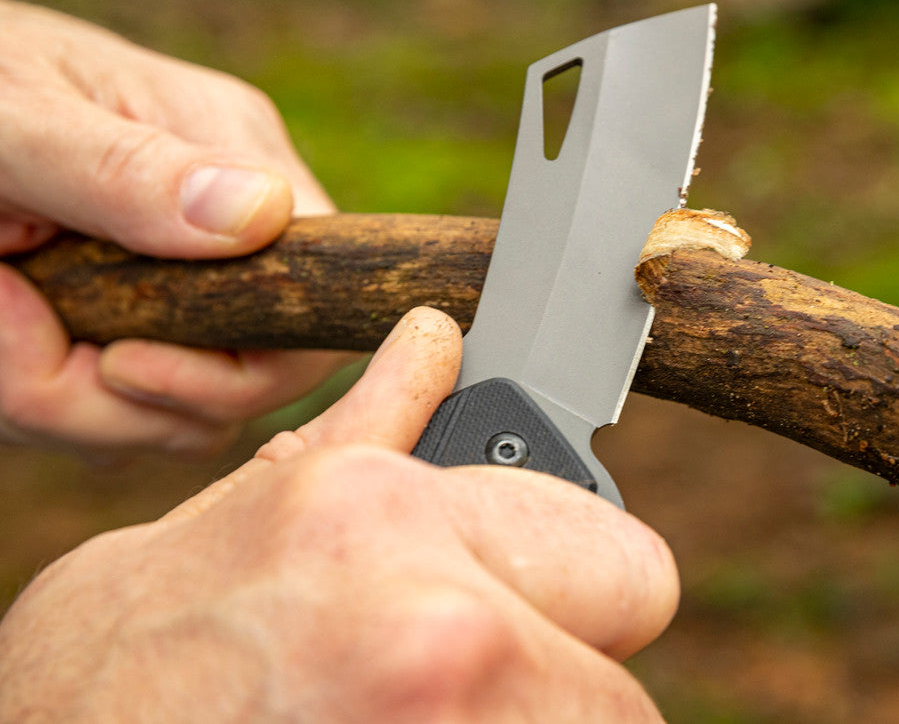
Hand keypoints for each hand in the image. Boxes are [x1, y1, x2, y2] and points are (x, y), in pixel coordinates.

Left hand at [0, 0, 347, 460]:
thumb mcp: (15, 119)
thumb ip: (127, 170)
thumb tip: (264, 216)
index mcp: (234, 153)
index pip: (313, 299)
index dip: (237, 370)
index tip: (116, 364)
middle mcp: (231, 228)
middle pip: (250, 382)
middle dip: (123, 404)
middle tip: (5, 336)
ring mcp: (185, 285)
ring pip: (180, 419)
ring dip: (65, 404)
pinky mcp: (132, 327)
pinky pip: (124, 417)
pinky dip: (47, 400)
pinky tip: (1, 331)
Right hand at [0, 308, 677, 721]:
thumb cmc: (135, 657)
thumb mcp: (249, 516)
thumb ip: (375, 427)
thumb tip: (435, 343)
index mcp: (389, 523)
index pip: (632, 567)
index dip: (583, 591)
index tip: (544, 609)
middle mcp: (434, 634)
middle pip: (617, 684)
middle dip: (559, 673)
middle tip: (453, 679)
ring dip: (523, 720)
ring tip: (406, 712)